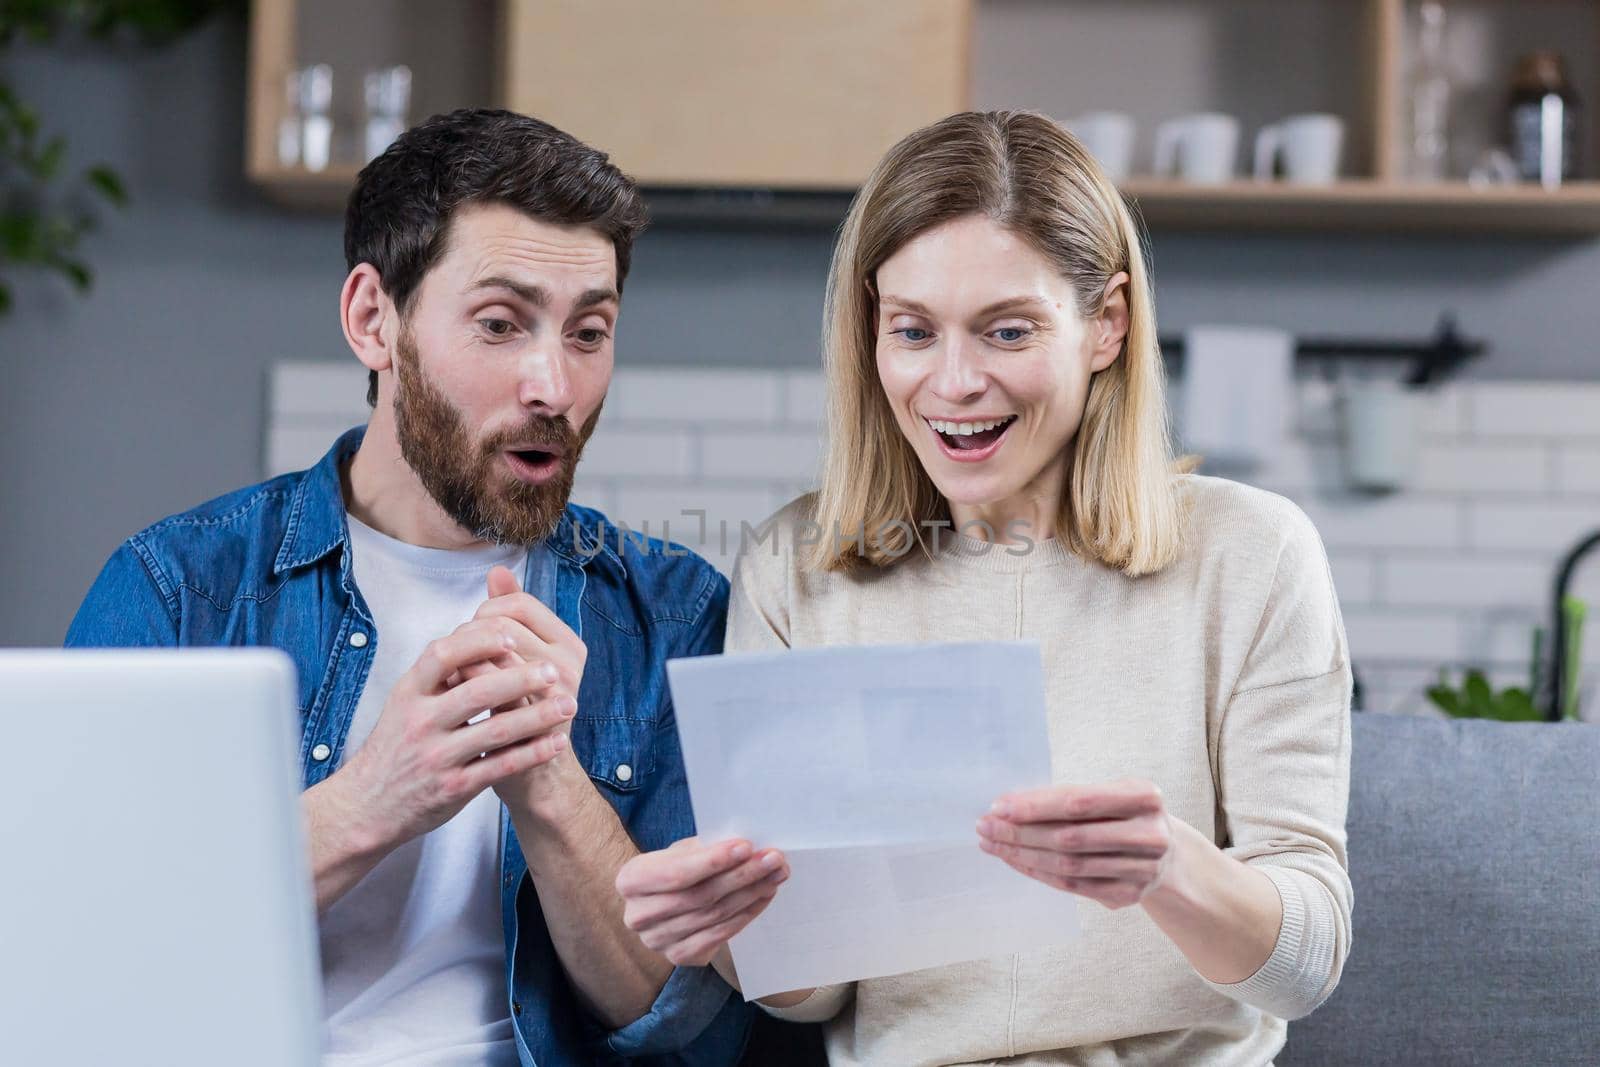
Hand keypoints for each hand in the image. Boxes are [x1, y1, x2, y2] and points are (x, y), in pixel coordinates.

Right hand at [335, 617, 576, 852]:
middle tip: (552, 670)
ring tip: (568, 704)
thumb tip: (480, 634)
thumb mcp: (403, 703)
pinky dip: (532, 754)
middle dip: (521, 678)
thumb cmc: (395, 746)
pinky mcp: (453, 787)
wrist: (367, 805)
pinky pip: (500, 767)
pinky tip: (555, 743)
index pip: (443, 655)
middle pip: (477, 691)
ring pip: (495, 731)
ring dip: (537, 716)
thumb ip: (438, 674)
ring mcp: (437, 756)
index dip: (479, 641)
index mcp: (409, 693)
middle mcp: (421, 722)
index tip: (512, 634)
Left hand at [470, 566, 587, 805]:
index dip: (485, 612)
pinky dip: (464, 686)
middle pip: (502, 626)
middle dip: (468, 637)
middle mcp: (568, 665)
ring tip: (453, 676)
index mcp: (569, 644)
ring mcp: (552, 694)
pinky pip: (488, 689)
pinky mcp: (530, 722)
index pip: (519, 605)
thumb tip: (497, 572)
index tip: (469, 632)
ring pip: (493, 655)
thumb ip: (512, 617)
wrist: (535, 779)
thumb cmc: (521, 716)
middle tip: (457, 657)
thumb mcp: (521, 661)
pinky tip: (452, 696)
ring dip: (464, 662)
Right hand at [616, 838, 788, 966]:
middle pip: (700, 896)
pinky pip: (719, 935)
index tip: (747, 847)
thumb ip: (704, 849)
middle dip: (742, 876)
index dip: (712, 861)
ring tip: (776, 875)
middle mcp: (638, 915)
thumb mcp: (679, 852)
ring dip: (751, 893)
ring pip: (714, 915)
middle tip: (774, 860)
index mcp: (631, 880)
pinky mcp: (679, 956)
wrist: (661, 903)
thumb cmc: (674, 869)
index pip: (675, 873)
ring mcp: (657, 941)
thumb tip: (747, 848)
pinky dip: (746, 914)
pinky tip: (763, 896)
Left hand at [977, 779, 1175, 909]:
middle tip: (985, 826)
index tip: (998, 806)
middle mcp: (1148, 834)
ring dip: (1023, 854)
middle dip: (1021, 832)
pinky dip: (1039, 873)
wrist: (1168, 852)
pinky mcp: (1128, 895)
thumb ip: (1069, 797)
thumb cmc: (1125, 814)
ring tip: (993, 844)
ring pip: (1068, 865)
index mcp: (1144, 797)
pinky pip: (1073, 886)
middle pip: (1070, 837)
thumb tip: (1007, 806)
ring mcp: (1141, 869)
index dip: (1035, 806)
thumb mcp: (1111, 793)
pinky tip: (1016, 861)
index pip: (1078, 802)